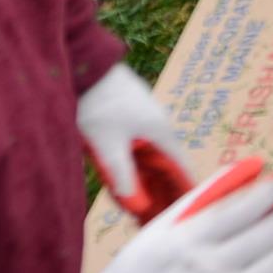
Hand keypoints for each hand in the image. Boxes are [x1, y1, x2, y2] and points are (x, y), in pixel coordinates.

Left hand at [76, 64, 198, 221]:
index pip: (180, 164)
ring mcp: (147, 111)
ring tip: (144, 190)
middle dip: (165, 182)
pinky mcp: (134, 107)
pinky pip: (143, 137)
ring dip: (151, 169)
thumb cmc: (99, 106)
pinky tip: (129, 163)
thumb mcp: (108, 146)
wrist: (86, 68)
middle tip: (160, 205)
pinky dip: (141, 155)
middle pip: (167, 157)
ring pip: (154, 147)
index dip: (184, 185)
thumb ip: (122, 175)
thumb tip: (136, 204)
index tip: (186, 204)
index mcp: (161, 130)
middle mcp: (160, 120)